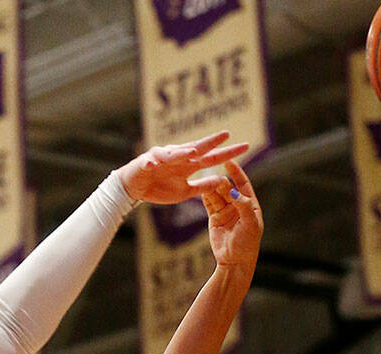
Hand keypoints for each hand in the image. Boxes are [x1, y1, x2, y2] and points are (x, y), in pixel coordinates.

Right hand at [117, 131, 249, 204]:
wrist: (135, 188)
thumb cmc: (159, 187)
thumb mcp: (185, 191)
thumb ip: (202, 186)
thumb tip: (221, 180)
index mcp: (189, 164)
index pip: (212, 157)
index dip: (227, 152)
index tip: (245, 147)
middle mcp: (179, 157)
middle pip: (198, 148)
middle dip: (211, 142)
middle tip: (227, 134)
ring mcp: (163, 158)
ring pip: (175, 154)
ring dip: (183, 153)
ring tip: (194, 152)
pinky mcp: (146, 162)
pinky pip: (150, 162)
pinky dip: (153, 162)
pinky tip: (155, 164)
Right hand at [202, 160, 262, 267]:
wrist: (235, 261)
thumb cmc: (247, 244)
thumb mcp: (250, 224)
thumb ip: (243, 206)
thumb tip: (233, 191)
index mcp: (250, 204)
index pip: (243, 184)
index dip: (237, 172)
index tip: (229, 161)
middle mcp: (237, 205)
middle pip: (228, 188)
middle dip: (221, 182)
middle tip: (213, 177)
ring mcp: (225, 211)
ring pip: (217, 195)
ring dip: (211, 188)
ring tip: (205, 182)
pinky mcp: (214, 217)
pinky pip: (209, 204)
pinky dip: (205, 196)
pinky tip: (200, 189)